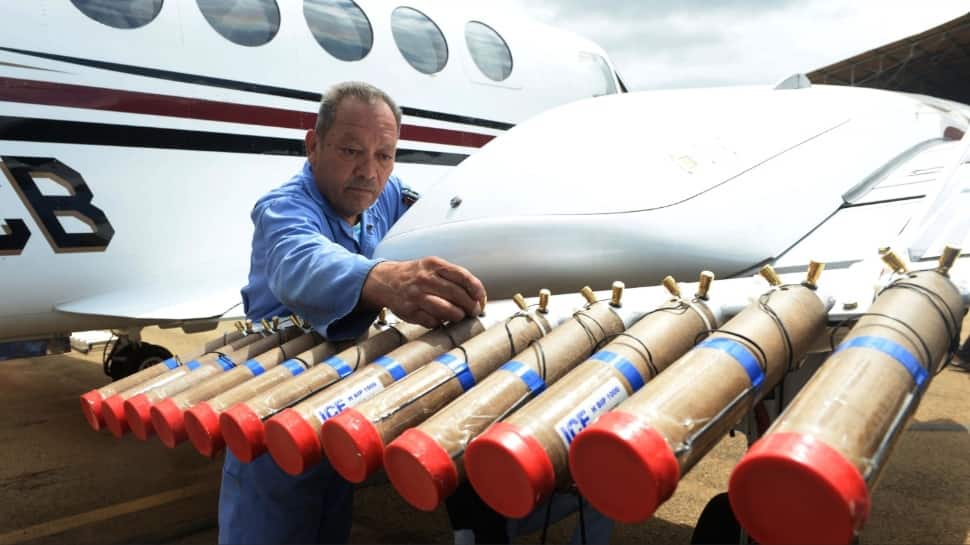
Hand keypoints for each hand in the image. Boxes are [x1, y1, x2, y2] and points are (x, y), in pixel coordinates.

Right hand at [361, 257, 486, 328]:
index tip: (481, 298)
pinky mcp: (409, 311)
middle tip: (474, 311)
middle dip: (470, 305)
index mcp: (434, 265)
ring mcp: (416, 295)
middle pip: (456, 295)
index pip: (462, 276)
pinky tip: (441, 319)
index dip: (476, 289)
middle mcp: (425, 279)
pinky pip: (432, 321)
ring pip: (446, 310)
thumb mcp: (432, 266)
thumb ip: (453, 277)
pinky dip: (440, 322)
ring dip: (458, 316)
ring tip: (460, 316)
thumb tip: (477, 295)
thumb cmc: (416, 274)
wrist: (385, 280)